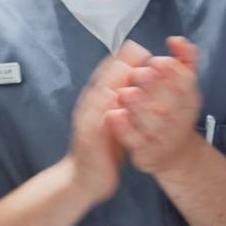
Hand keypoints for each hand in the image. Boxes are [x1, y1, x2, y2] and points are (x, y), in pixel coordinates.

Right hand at [63, 45, 141, 203]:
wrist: (84, 179)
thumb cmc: (103, 148)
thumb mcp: (118, 120)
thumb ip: (126, 101)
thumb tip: (141, 82)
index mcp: (99, 101)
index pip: (110, 75)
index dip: (125, 59)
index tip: (141, 46)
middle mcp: (90, 107)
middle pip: (104, 80)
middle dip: (120, 63)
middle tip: (137, 48)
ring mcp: (87, 122)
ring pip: (99, 96)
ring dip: (113, 82)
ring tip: (129, 67)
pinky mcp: (89, 139)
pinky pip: (98, 121)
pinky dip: (107, 109)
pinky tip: (115, 100)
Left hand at [107, 37, 205, 177]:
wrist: (175, 153)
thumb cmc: (176, 114)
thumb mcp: (185, 86)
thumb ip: (185, 60)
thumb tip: (176, 40)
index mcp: (189, 101)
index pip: (186, 84)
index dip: (173, 71)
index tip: (157, 61)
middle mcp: (179, 120)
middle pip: (169, 103)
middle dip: (155, 86)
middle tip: (139, 73)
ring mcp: (163, 137)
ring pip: (152, 123)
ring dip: (139, 107)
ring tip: (125, 93)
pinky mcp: (146, 152)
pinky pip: (134, 140)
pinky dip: (124, 129)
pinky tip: (114, 115)